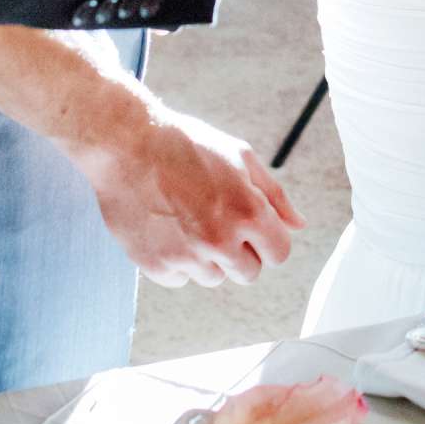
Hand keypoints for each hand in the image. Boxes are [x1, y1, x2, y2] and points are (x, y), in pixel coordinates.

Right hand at [75, 103, 300, 287]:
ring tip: (188, 219)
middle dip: (240, 251)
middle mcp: (220, 240)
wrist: (126, 145)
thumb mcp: (240, 156)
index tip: (252, 227)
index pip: (279, 253)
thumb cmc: (186, 145)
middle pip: (248, 273)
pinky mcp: (156, 266)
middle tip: (217, 219)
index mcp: (248, 212)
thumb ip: (274, 195)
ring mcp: (187, 256)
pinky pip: (179, 279)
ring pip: (213, 278)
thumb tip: (298, 225)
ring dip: (207, 258)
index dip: (268, 240)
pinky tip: (167, 229)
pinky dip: (176, 262)